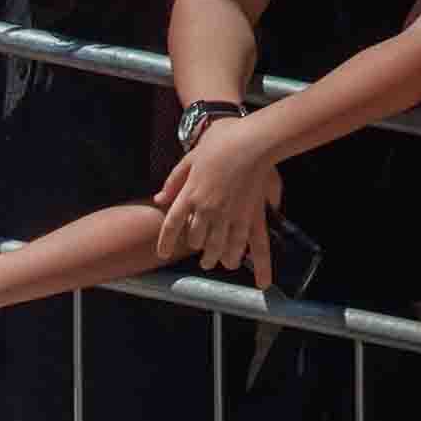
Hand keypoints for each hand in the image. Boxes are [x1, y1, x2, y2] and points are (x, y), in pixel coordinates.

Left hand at [153, 118, 282, 286]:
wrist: (253, 139)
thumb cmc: (221, 141)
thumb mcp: (190, 158)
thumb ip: (174, 180)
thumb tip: (159, 198)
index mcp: (189, 195)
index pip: (172, 226)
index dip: (166, 242)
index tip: (162, 254)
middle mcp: (207, 210)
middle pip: (197, 240)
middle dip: (200, 250)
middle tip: (203, 257)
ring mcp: (231, 214)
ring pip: (220, 247)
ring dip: (218, 258)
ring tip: (218, 263)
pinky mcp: (252, 214)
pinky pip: (254, 244)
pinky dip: (259, 264)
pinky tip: (261, 281)